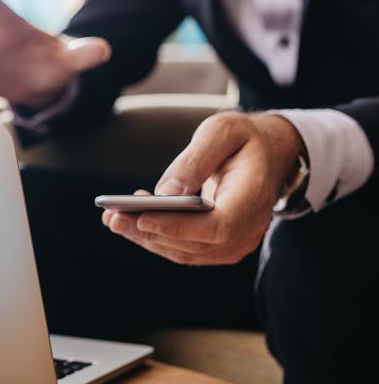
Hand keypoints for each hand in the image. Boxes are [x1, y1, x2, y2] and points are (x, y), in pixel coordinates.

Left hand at [102, 112, 305, 264]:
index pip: (217, 226)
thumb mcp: (223, 131)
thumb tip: (164, 194)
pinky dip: (157, 237)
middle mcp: (249, 226)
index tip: (141, 218)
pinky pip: (187, 250)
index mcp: (254, 195)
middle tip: (112, 217)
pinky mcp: (223, 245)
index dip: (178, 227)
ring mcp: (238, 241)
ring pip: (186, 252)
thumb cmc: (244, 138)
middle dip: (149, 232)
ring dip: (146, 238)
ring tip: (113, 218)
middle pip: (195, 244)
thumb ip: (195, 160)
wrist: (271, 154)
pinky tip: (132, 219)